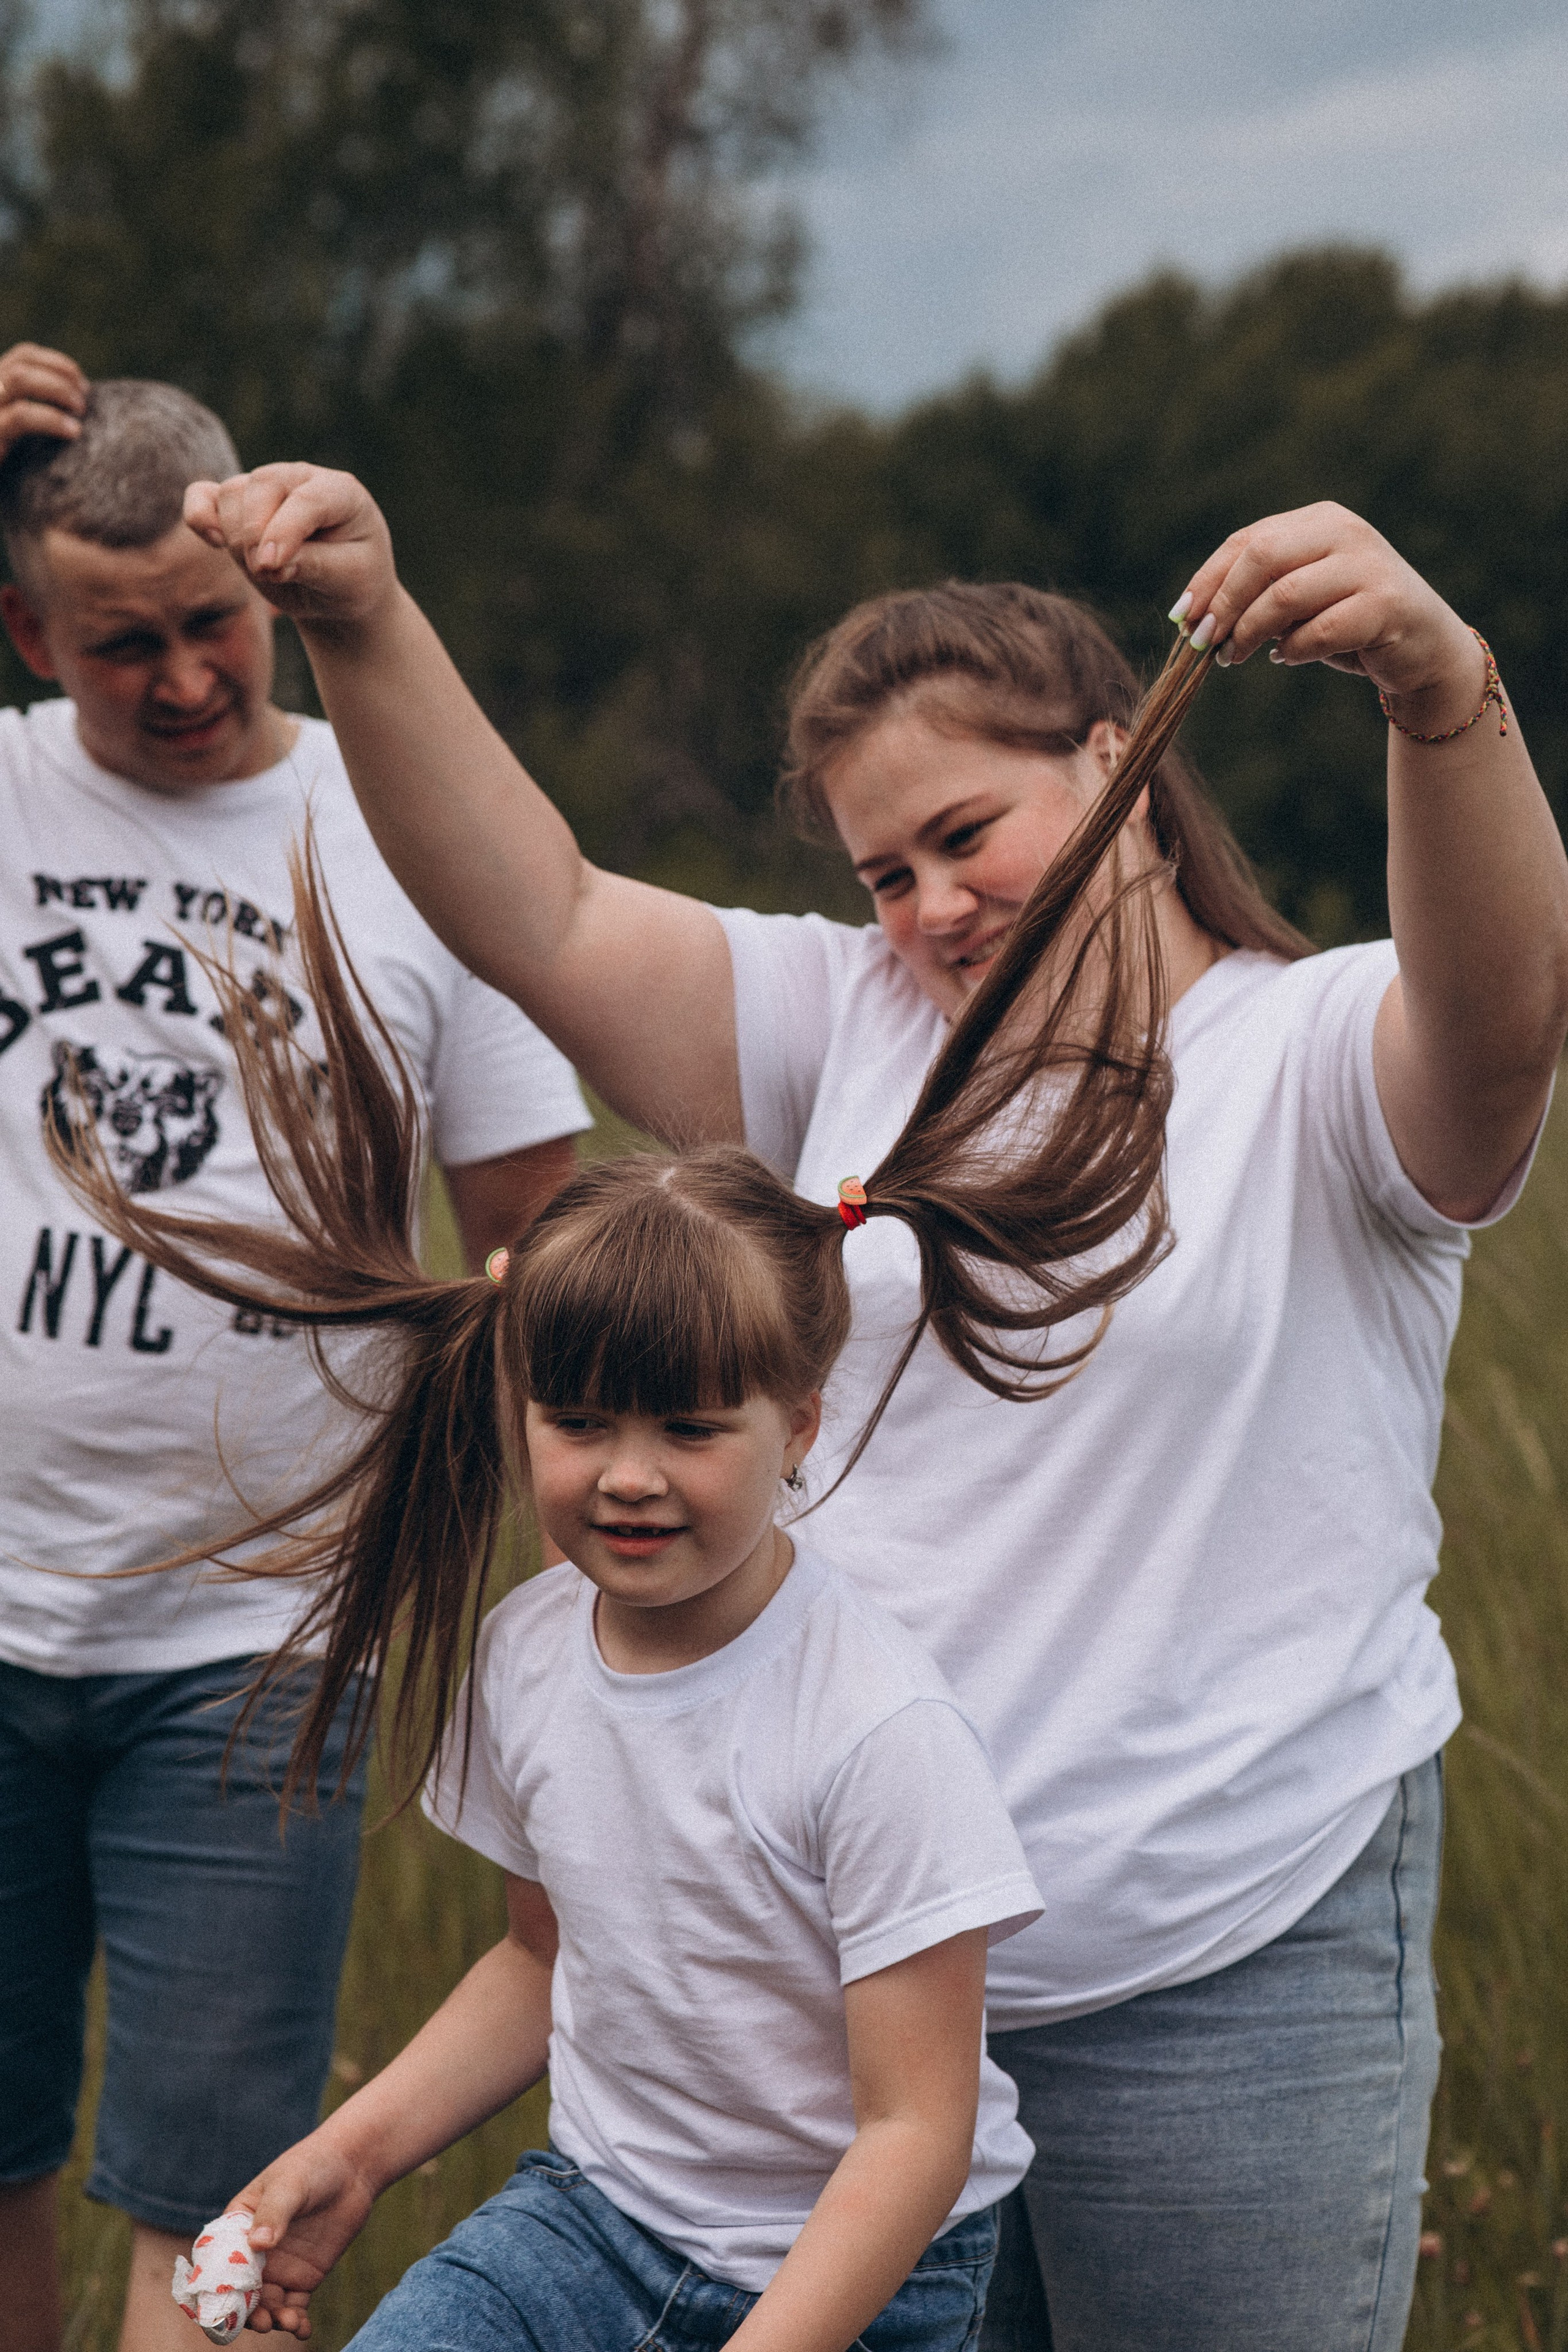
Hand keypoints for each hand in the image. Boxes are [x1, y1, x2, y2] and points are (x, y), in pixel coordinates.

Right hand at [0, 342, 87, 462]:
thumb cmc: (10, 473)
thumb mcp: (20, 435)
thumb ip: (37, 413)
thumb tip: (80, 405)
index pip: (23, 355)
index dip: (57, 363)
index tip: (83, 383)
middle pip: (22, 361)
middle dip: (61, 373)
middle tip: (86, 399)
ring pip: (19, 378)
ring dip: (57, 388)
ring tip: (81, 410)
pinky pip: (21, 416)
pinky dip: (51, 419)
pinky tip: (73, 432)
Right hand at [183, 463, 398, 633]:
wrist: (339, 589)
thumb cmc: (353, 580)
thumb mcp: (350, 579)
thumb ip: (315, 565)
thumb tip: (269, 561)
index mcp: (339, 491)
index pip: (306, 500)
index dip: (284, 532)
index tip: (271, 567)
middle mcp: (300, 478)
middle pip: (260, 488)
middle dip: (257, 537)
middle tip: (273, 575)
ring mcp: (267, 486)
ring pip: (231, 495)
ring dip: (238, 539)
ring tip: (266, 570)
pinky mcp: (239, 505)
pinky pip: (202, 495)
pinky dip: (198, 516)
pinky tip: (214, 541)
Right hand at [228, 2132, 376, 2336]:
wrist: (352, 2169)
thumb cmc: (312, 2166)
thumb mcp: (289, 2184)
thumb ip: (274, 2213)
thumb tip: (258, 2244)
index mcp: (238, 2227)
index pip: (218, 2263)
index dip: (217, 2289)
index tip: (225, 2307)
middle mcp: (253, 2253)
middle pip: (241, 2293)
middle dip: (248, 2313)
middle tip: (264, 2321)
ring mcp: (278, 2268)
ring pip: (267, 2305)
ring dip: (273, 2320)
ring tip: (289, 2323)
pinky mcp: (303, 2277)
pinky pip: (294, 2307)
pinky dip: (296, 2322)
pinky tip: (303, 2329)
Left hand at [1176, 501, 1483, 729]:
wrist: (1423, 647)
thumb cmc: (1350, 623)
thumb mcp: (1300, 600)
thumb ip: (1259, 594)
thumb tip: (1195, 617)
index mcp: (1319, 520)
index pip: (1249, 541)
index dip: (1208, 580)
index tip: (1181, 617)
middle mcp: (1345, 532)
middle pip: (1262, 557)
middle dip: (1223, 603)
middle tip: (1204, 642)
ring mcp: (1369, 565)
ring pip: (1285, 595)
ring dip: (1249, 632)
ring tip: (1235, 657)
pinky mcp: (1386, 605)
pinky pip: (1318, 631)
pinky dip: (1292, 651)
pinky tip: (1287, 658)